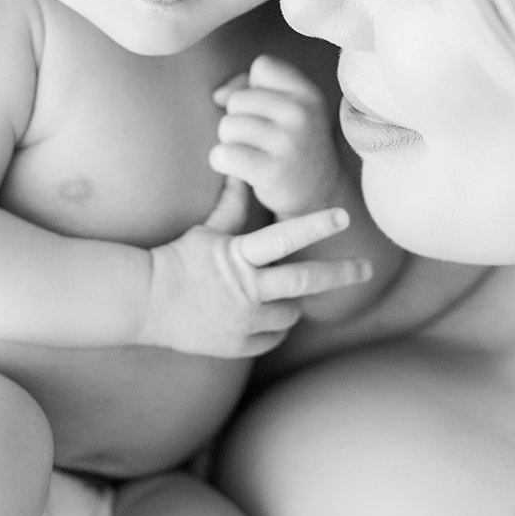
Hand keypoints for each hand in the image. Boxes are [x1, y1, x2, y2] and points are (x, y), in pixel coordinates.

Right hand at [141, 177, 369, 356]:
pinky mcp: (240, 345)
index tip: (343, 215)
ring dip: (293, 303)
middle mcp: (247, 289)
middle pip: (305, 281)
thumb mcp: (208, 230)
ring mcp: (245, 321)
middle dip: (340, 273)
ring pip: (293, 313)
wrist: (148, 303)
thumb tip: (239, 170)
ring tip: (277, 293)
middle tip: (367, 268)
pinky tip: (261, 315)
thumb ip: (231, 204)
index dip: (315, 225)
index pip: (285, 237)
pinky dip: (274, 326)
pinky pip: (275, 337)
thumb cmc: (180, 259)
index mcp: (240, 256)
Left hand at [209, 54, 341, 218]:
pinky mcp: (272, 172)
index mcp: (308, 92)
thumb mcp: (289, 106)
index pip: (262, 66)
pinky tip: (239, 168)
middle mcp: (301, 114)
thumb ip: (251, 87)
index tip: (266, 109)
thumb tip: (217, 96)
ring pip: (227, 126)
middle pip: (237, 100)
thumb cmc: (293, 142)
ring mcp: (288, 143)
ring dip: (230, 142)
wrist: (318, 192)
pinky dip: (222, 162)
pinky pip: (223, 154)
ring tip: (251, 153)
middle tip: (259, 139)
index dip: (254, 87)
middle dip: (239, 118)